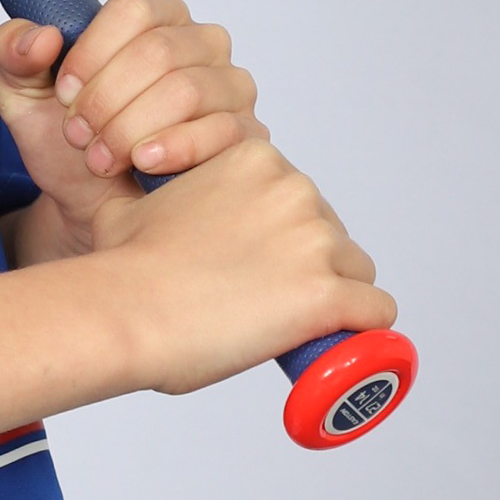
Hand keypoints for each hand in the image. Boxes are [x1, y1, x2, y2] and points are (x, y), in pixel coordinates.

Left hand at [0, 0, 262, 260]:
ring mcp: (230, 88)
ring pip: (187, 90)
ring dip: (131, 128)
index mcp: (155, 16)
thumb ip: (13, 53)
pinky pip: (222, 130)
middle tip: (77, 135)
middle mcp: (201, 43)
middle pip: (159, 52)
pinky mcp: (245, 135)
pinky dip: (175, 147)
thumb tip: (43, 37)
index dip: (93, 52)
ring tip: (100, 157)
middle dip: (106, 100)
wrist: (90, 204)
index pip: (134, 10)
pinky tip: (144, 163)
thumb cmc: (65, 139)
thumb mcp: (22, 94)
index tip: (64, 92)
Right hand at [85, 135, 393, 394]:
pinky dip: (362, 328)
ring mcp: (314, 243)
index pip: (300, 199)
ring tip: (293, 325)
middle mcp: (294, 191)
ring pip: (358, 272)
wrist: (123, 311)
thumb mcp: (138, 205)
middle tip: (266, 300)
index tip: (262, 265)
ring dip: (335, 296)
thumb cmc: (126, 267)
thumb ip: (157, 196)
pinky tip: (338, 339)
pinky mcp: (326, 295)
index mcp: (255, 160)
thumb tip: (152, 212)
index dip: (282, 237)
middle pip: (332, 234)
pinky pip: (375, 311)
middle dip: (308, 266)